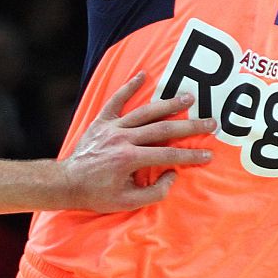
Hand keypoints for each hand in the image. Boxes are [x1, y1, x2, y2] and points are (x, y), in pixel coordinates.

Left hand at [59, 72, 215, 211]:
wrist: (67, 183)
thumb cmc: (97, 194)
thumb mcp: (127, 202)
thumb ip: (154, 192)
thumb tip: (173, 175)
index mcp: (130, 159)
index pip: (168, 156)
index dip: (190, 156)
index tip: (208, 154)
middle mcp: (123, 139)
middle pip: (162, 129)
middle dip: (189, 126)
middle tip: (210, 122)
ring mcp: (113, 127)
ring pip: (145, 112)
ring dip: (168, 104)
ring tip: (188, 97)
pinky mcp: (102, 121)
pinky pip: (116, 100)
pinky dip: (129, 87)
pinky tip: (143, 74)